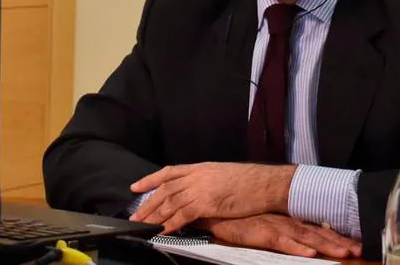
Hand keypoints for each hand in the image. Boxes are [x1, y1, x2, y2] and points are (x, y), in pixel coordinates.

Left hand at [129, 162, 295, 231]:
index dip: (150, 179)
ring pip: (170, 202)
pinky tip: (161, 231)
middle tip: (135, 216)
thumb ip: (207, 182)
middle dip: (148, 204)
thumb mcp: (223, 175)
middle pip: (165, 189)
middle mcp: (197, 176)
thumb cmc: (250, 181)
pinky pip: (182, 215)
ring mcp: (200, 188)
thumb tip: (198, 192)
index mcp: (200, 168)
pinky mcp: (206, 203)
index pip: (169, 172)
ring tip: (142, 225)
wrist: (265, 184)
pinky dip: (169, 224)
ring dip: (154, 216)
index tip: (136, 187)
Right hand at [201, 214, 361, 258]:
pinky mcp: (257, 231)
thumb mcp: (264, 222)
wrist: (211, 205)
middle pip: (317, 231)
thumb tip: (305, 239)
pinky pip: (279, 240)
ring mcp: (272, 224)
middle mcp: (284, 219)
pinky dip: (294, 246)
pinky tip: (308, 252)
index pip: (318, 227)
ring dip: (325, 244)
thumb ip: (283, 229)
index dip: (338, 235)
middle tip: (360, 249)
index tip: (358, 243)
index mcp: (288, 218)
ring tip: (343, 253)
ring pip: (304, 235)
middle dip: (339, 241)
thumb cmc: (237, 216)